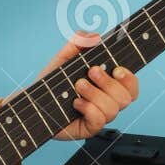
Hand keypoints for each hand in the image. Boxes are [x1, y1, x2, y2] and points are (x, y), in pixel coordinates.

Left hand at [6, 30, 139, 142]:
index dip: (130, 79)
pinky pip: (100, 121)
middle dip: (109, 83)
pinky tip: (75, 103)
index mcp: (107, 86)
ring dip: (96, 94)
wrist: (33, 102)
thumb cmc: (51, 83)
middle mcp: (107, 102)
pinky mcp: (89, 128)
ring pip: (113, 109)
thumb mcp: (63, 58)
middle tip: (91, 72)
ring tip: (78, 86)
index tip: (117, 69)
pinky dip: (89, 108)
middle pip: (126, 98)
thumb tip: (95, 36)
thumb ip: (78, 43)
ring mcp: (99, 116)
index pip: (131, 85)